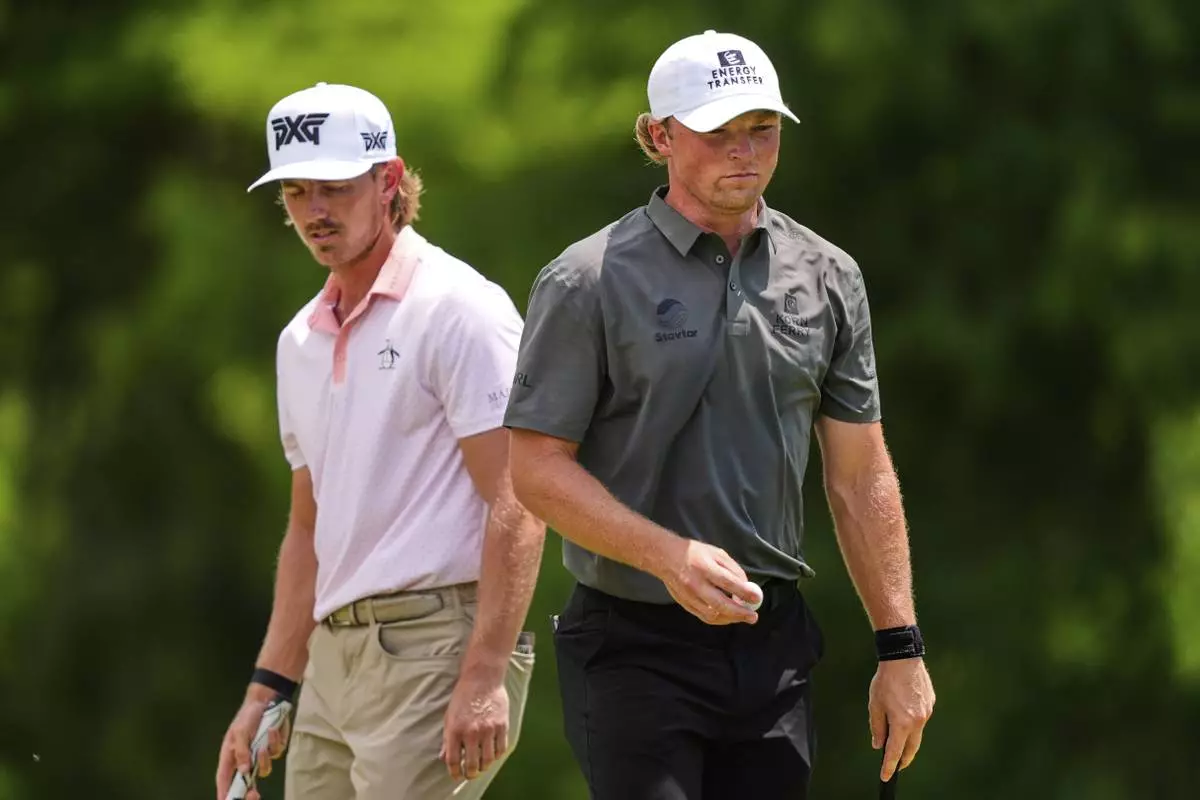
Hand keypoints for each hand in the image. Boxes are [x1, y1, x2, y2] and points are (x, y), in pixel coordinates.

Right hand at [215, 692, 291, 799]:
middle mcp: (245, 759)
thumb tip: (244, 771)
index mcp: (230, 756)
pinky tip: (272, 730)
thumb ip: (242, 751)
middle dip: (250, 791)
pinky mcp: (273, 748)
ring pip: (264, 770)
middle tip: (254, 794)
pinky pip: (276, 753)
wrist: (267, 700)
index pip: (225, 779)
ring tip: (262, 744)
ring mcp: (260, 755)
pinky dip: (274, 742)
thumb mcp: (240, 732)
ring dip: (264, 758)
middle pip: (246, 783)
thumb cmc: (247, 716)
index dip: (225, 793)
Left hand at [441, 673, 509, 782]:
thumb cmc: (463, 696)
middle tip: (471, 774)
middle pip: (472, 765)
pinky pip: (501, 749)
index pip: (453, 760)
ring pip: (488, 760)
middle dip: (471, 773)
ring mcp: (488, 729)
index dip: (455, 772)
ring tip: (482, 765)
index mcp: (455, 730)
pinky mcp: (502, 725)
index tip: (457, 775)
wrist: (482, 678)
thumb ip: (447, 738)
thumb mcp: (449, 716)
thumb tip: (444, 757)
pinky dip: (496, 755)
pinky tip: (492, 752)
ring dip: (484, 766)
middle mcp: (471, 732)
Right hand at [657, 538, 759, 625]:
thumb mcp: (716, 553)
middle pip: (720, 604)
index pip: (727, 583)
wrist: (665, 557)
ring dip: (730, 618)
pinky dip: (719, 619)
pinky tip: (728, 617)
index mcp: (704, 567)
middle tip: (753, 617)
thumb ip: (733, 569)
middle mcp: (695, 584)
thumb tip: (747, 587)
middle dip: (739, 613)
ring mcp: (688, 596)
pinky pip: (704, 616)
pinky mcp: (684, 604)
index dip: (744, 592)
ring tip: (743, 616)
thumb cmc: (695, 553)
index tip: (757, 598)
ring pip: (712, 615)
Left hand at [869, 658, 934, 780]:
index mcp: (902, 723)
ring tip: (897, 739)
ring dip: (908, 738)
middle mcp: (918, 721)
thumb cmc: (886, 680)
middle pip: (911, 748)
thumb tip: (879, 744)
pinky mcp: (931, 704)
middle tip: (896, 765)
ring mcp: (926, 713)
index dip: (889, 766)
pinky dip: (913, 722)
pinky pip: (921, 719)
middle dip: (904, 759)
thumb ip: (877, 727)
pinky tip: (905, 714)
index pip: (895, 752)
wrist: (903, 658)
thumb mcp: (875, 705)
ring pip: (917, 733)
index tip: (886, 776)